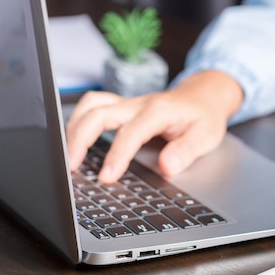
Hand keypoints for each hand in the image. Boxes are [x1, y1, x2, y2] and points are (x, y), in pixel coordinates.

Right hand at [66, 70, 242, 182]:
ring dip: (74, 128)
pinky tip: (75, 141)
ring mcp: (127, 104)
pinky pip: (93, 107)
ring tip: (67, 156)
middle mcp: (139, 104)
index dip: (117, 155)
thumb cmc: (203, 117)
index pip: (132, 132)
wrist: (203, 97)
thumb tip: (167, 166)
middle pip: (99, 112)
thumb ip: (187, 151)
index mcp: (159, 111)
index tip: (106, 177)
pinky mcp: (121, 108)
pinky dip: (79, 121)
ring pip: (91, 106)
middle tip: (71, 168)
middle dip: (80, 139)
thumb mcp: (206, 136)